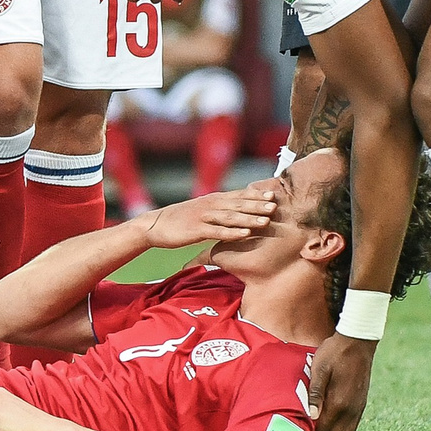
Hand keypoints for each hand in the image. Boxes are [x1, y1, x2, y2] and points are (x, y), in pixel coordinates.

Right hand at [137, 181, 283, 248]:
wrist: (154, 225)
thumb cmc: (180, 220)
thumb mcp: (201, 210)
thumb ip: (219, 209)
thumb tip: (237, 209)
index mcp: (213, 200)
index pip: (239, 195)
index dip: (256, 196)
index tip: (274, 196)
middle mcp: (210, 205)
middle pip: (238, 204)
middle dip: (258, 205)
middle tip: (276, 206)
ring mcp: (203, 217)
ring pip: (231, 217)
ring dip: (249, 218)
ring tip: (266, 221)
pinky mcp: (196, 230)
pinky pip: (217, 231)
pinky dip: (232, 233)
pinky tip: (245, 235)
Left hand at [308, 333, 377, 430]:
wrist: (357, 343)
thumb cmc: (334, 354)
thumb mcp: (320, 369)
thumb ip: (315, 394)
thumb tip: (311, 416)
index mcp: (339, 404)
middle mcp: (350, 411)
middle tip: (307, 427)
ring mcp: (358, 409)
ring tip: (317, 422)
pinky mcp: (361, 405)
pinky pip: (351, 427)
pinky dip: (340, 428)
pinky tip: (329, 415)